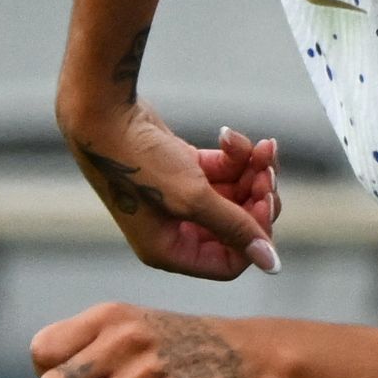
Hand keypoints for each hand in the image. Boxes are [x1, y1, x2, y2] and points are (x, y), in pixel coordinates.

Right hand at [63, 101, 281, 279]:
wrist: (106, 113)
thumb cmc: (139, 162)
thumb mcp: (193, 198)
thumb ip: (236, 228)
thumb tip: (271, 264)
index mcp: (169, 251)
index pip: (229, 262)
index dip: (253, 237)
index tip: (263, 204)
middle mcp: (174, 231)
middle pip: (237, 228)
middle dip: (257, 199)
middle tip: (266, 174)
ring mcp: (179, 200)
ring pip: (237, 195)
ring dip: (254, 171)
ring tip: (262, 148)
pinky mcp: (183, 171)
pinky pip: (224, 171)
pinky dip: (236, 155)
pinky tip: (230, 136)